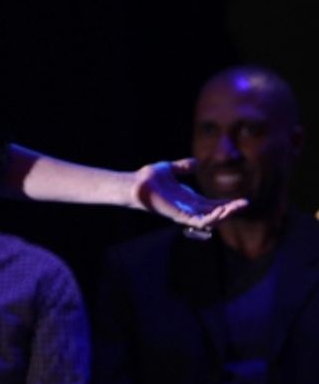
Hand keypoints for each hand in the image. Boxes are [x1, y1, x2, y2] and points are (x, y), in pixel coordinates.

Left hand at [132, 159, 246, 228]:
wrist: (137, 182)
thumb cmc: (150, 177)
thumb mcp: (171, 169)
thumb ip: (183, 167)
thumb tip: (196, 162)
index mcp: (189, 199)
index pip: (213, 204)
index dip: (227, 203)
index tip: (242, 200)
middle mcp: (189, 208)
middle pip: (216, 213)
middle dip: (231, 210)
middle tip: (246, 204)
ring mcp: (185, 213)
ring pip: (211, 219)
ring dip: (225, 214)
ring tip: (237, 207)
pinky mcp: (180, 216)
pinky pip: (200, 221)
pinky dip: (212, 218)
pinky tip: (223, 211)